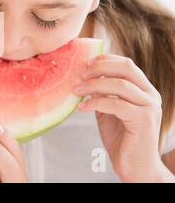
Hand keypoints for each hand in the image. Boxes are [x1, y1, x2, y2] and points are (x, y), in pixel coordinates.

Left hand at [74, 54, 165, 181]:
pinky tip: (81, 107)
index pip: (126, 64)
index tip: (85, 62)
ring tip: (76, 90)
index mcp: (143, 89)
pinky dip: (95, 103)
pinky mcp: (144, 120)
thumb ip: (101, 93)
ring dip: (93, 85)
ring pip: (119, 85)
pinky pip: (116, 104)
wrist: (134, 166)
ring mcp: (149, 107)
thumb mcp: (108, 110)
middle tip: (80, 73)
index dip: (105, 59)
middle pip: (126, 68)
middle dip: (100, 67)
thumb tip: (83, 76)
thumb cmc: (120, 138)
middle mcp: (150, 94)